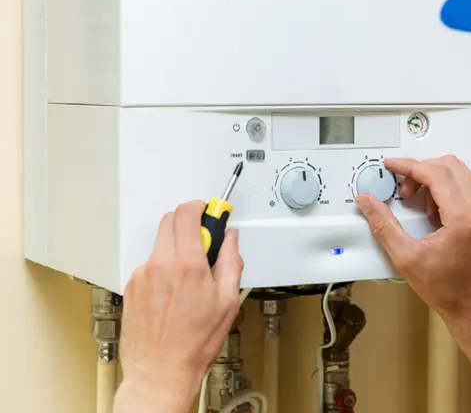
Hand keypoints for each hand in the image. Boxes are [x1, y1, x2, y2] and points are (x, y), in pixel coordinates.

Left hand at [117, 201, 242, 410]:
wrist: (161, 372)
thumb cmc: (193, 344)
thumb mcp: (227, 301)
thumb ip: (231, 261)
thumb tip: (230, 240)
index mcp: (187, 265)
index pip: (188, 213)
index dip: (201, 207)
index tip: (210, 213)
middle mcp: (161, 264)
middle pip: (170, 220)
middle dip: (189, 224)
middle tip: (203, 243)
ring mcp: (142, 275)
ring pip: (160, 243)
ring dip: (176, 248)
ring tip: (188, 278)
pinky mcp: (132, 286)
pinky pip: (149, 264)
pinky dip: (162, 268)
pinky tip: (172, 292)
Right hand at [355, 156, 470, 320]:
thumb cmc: (446, 288)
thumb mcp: (405, 257)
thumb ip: (383, 225)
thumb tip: (367, 202)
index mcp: (461, 218)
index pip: (435, 174)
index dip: (408, 165)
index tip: (391, 165)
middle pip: (448, 165)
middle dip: (419, 170)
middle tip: (402, 189)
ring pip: (458, 172)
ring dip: (432, 177)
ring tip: (414, 200)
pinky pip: (463, 185)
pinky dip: (443, 187)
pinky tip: (429, 209)